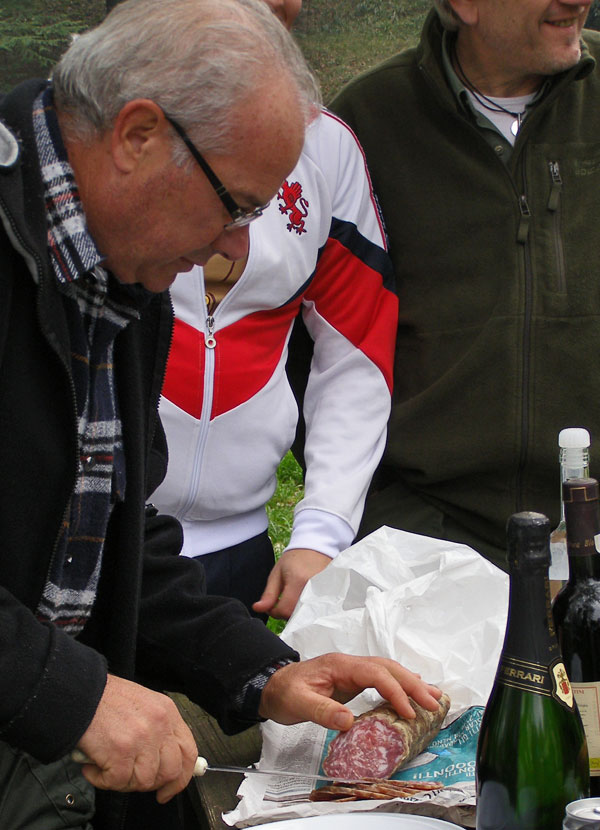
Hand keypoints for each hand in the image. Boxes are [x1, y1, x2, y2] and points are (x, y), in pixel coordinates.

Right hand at [76, 674, 197, 802]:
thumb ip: (158, 730)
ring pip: (144, 781)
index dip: (182, 777)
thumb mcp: (144, 705)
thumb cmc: (107, 700)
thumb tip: (163, 761)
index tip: (169, 789)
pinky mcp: (120, 752)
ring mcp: (142, 739)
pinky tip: (93, 767)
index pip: (188, 752)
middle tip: (132, 780)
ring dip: (123, 781)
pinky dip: (101, 780)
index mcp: (168, 713)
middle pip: (170, 770)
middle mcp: (159, 725)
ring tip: (108, 768)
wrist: (81, 693)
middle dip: (152, 783)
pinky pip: (117, 782)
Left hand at [252, 548, 330, 619]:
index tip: (272, 606)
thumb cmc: (294, 560)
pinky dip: (309, 612)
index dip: (274, 612)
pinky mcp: (332, 595)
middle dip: (286, 614)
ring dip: (297, 614)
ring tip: (294, 601)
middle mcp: (314, 588)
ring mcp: (326, 592)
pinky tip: (305, 602)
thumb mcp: (277, 574)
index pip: (284, 610)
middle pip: (297, 616)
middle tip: (284, 603)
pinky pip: (318, 612)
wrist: (316, 548)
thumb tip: (257, 609)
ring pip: (308, 616)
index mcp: (299, 580)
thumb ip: (268, 594)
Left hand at [258, 653, 441, 730]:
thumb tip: (349, 721)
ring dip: (410, 682)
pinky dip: (399, 684)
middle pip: (388, 668)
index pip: (376, 673)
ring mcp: (352, 670)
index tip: (409, 712)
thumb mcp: (298, 703)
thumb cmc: (284, 693)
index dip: (395, 690)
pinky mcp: (352, 680)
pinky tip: (411, 690)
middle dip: (412, 684)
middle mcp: (350, 664)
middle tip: (434, 702)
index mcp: (340, 665)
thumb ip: (322, 711)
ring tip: (433, 696)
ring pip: (388, 671)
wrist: (271, 685)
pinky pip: (382, 678)